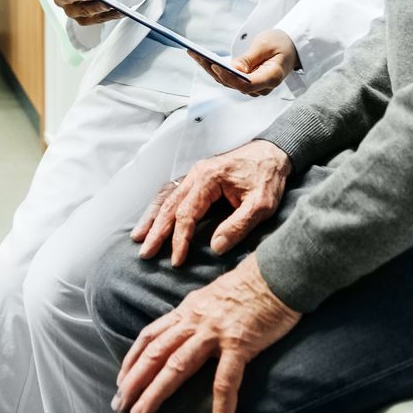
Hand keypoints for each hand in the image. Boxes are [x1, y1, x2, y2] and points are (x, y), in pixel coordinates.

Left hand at [113, 256, 301, 412]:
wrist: (278, 272)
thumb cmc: (251, 284)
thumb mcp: (212, 295)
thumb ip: (196, 314)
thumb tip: (184, 329)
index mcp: (188, 310)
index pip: (150, 336)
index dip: (132, 359)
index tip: (121, 379)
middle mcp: (195, 321)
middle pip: (155, 353)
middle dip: (134, 381)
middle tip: (120, 404)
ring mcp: (215, 333)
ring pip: (177, 366)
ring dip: (157, 392)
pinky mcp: (239, 345)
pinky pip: (226, 383)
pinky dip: (221, 412)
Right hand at [134, 139, 289, 264]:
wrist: (274, 151)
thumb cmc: (268, 177)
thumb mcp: (261, 205)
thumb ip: (238, 225)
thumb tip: (216, 247)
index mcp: (208, 179)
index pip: (187, 214)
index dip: (180, 239)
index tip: (176, 260)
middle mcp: (196, 174)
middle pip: (169, 205)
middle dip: (156, 231)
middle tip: (145, 252)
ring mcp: (195, 174)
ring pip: (166, 197)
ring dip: (152, 217)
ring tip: (138, 236)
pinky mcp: (199, 178)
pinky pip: (173, 192)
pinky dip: (160, 206)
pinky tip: (152, 217)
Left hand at [189, 29, 298, 96]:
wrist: (290, 47)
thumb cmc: (281, 44)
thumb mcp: (266, 45)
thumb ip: (250, 58)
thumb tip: (234, 69)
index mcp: (271, 78)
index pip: (247, 85)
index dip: (230, 78)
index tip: (215, 66)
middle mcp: (261, 88)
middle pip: (232, 84)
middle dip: (212, 69)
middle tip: (196, 54)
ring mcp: (252, 87)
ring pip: (226, 81)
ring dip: (208, 68)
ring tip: (193, 53)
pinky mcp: (245, 82)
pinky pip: (227, 77)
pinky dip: (213, 67)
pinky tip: (200, 57)